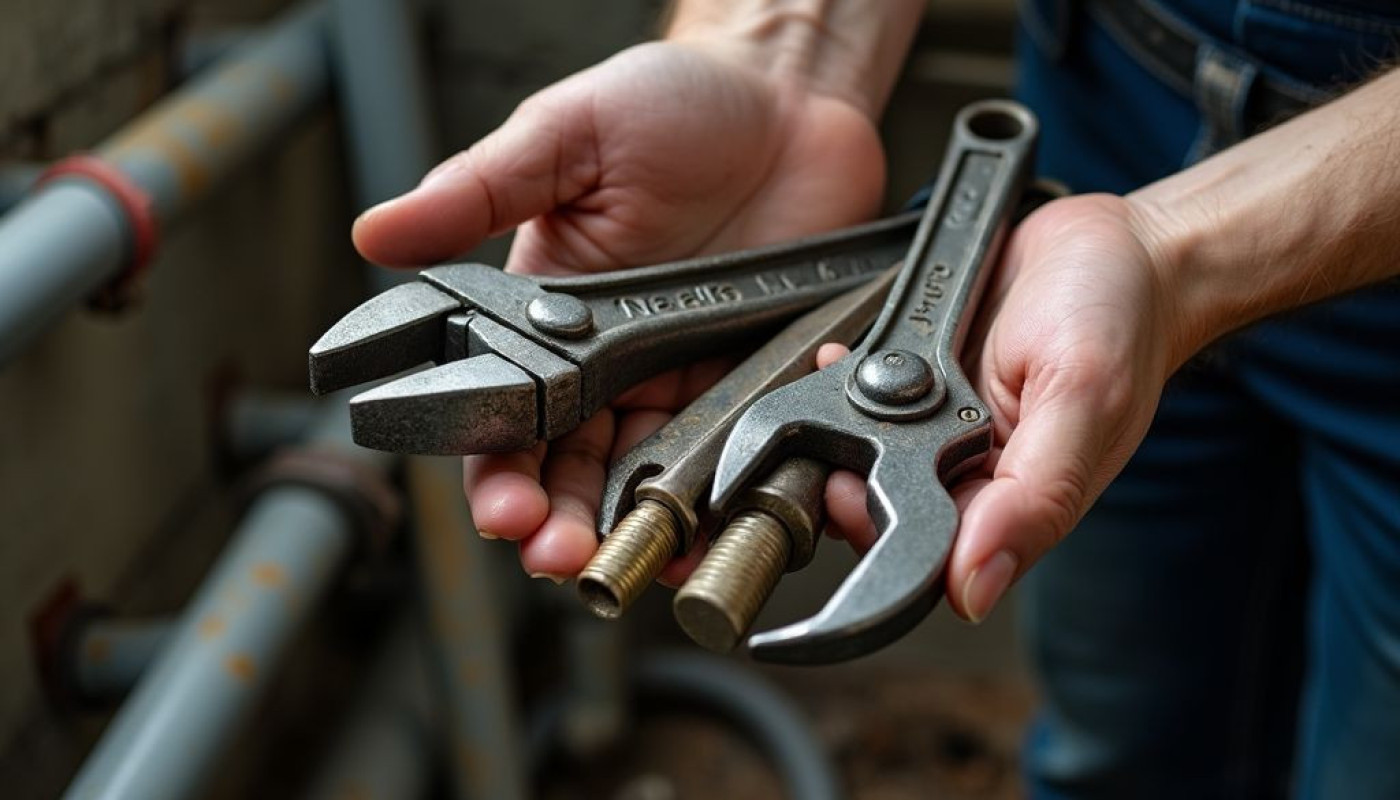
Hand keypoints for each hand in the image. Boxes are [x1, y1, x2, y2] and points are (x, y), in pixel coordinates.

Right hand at [352, 40, 886, 580]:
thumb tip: (375, 229)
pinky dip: (717, 501)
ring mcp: (680, 375)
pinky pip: (727, 455)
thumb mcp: (567, 133)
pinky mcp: (749, 377)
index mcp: (548, 310)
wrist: (791, 94)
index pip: (503, 411)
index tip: (501, 506)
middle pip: (568, 467)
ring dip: (629, 528)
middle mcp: (608, 359)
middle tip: (557, 554)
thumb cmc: (675, 102)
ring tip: (626, 562)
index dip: (495, 468)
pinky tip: (705, 533)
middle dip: (555, 522)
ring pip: (643, 478)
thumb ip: (478, 189)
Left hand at [823, 194, 1177, 621]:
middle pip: (879, 514)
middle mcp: (972, 474)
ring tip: (836, 382)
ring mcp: (941, 431)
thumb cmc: (1121, 318)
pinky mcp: (921, 386)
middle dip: (840, 480)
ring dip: (833, 429)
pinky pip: (861, 402)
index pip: (927, 558)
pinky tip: (842, 356)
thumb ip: (1034, 498)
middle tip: (831, 439)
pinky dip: (838, 382)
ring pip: (860, 461)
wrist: (1119, 241)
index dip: (876, 534)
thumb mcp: (1083, 401)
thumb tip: (973, 592)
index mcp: (1013, 502)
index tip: (844, 491)